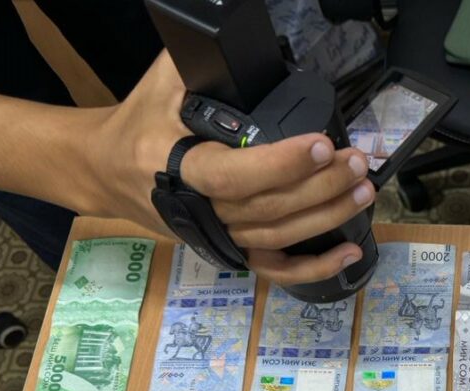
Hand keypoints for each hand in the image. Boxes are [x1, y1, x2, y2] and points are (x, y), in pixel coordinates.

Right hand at [89, 51, 374, 285]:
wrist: (106, 172)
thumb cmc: (140, 122)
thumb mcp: (163, 85)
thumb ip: (202, 65)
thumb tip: (241, 42)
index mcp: (176, 166)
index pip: (235, 174)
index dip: (283, 165)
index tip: (322, 145)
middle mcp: (198, 209)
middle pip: (269, 207)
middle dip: (322, 186)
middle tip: (357, 162)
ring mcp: (216, 235)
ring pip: (279, 236)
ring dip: (328, 216)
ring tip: (362, 191)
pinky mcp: (228, 251)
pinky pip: (275, 269)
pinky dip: (315, 267)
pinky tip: (349, 253)